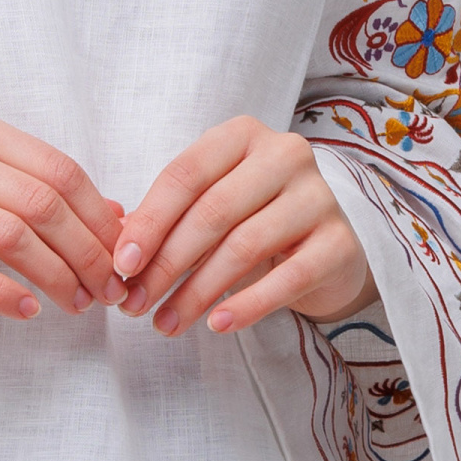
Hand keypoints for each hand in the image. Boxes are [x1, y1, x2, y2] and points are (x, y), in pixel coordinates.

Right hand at [0, 110, 123, 319]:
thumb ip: (24, 183)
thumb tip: (111, 212)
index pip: (58, 169)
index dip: (100, 216)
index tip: (121, 254)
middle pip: (43, 203)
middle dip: (88, 252)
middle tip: (108, 290)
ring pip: (12, 235)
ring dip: (57, 277)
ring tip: (76, 305)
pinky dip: (5, 294)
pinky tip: (28, 310)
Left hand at [110, 117, 376, 337]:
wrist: (327, 247)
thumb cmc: (253, 220)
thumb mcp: (210, 207)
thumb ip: (169, 221)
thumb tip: (120, 258)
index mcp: (243, 135)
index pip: (185, 174)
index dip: (149, 221)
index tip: (121, 264)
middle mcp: (284, 155)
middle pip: (212, 212)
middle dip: (166, 263)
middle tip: (136, 303)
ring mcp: (318, 196)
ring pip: (244, 246)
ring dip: (197, 291)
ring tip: (167, 323)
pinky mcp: (340, 242)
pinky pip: (287, 278)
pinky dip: (247, 305)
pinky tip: (217, 325)